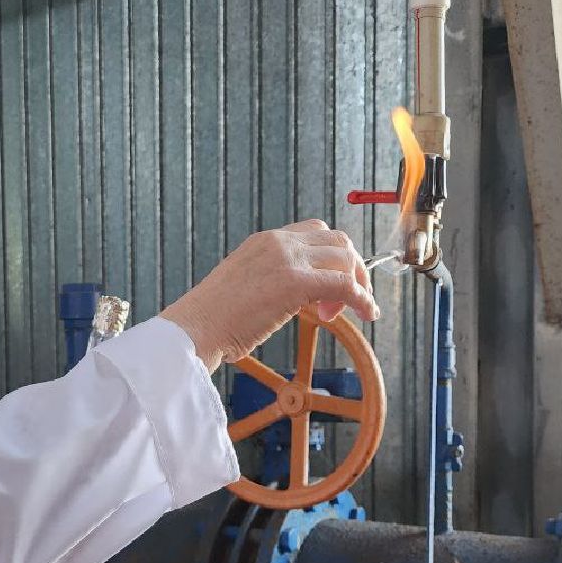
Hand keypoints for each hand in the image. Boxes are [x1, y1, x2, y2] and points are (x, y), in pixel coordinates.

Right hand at [161, 219, 379, 371]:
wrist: (194, 329)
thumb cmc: (213, 320)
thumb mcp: (245, 287)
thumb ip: (271, 281)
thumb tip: (291, 297)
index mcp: (264, 241)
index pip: (316, 233)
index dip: (331, 259)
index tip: (329, 292)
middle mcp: (277, 242)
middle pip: (338, 240)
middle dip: (350, 270)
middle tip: (339, 305)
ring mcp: (286, 258)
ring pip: (345, 258)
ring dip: (354, 286)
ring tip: (339, 315)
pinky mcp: (294, 282)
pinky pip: (345, 284)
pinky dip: (362, 298)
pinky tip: (368, 314)